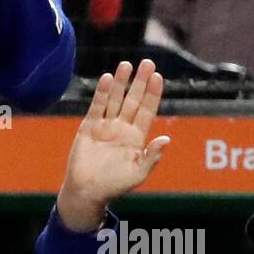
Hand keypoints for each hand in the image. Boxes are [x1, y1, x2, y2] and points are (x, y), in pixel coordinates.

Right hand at [57, 60, 169, 231]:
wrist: (87, 191)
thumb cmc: (114, 186)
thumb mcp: (138, 173)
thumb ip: (151, 156)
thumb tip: (166, 138)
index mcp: (136, 137)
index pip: (147, 110)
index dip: (152, 94)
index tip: (158, 77)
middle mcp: (122, 128)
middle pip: (133, 100)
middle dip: (140, 82)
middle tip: (147, 62)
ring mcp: (105, 126)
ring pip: (115, 99)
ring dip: (121, 82)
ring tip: (126, 64)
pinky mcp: (89, 127)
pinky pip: (97, 106)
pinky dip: (102, 93)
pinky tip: (108, 79)